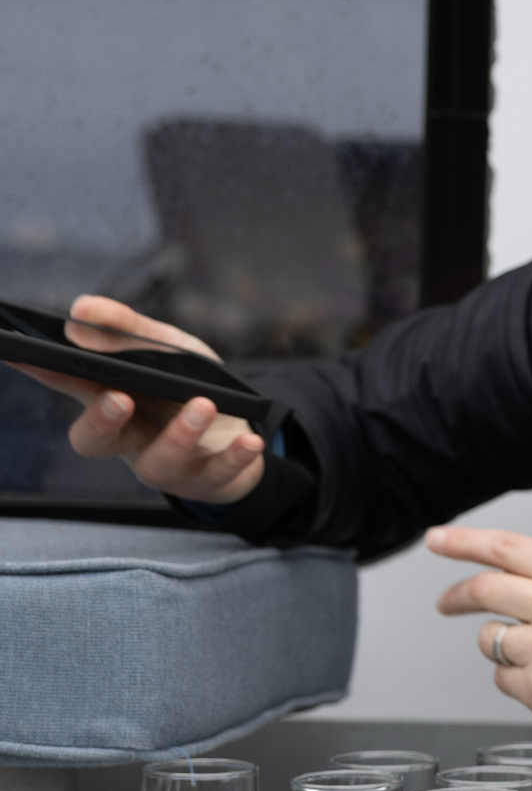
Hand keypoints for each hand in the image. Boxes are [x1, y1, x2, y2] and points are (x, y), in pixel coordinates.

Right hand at [3, 295, 265, 503]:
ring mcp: (165, 462)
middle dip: (102, 421)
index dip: (40, 372)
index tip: (18, 353)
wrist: (241, 429)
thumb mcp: (168, 348)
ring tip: (203, 404)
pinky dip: (234, 458)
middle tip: (118, 397)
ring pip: (157, 463)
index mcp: (110, 398)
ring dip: (179, 435)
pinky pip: (217, 475)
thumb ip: (127, 329)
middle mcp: (129, 437)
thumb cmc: (190, 386)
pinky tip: (250, 441)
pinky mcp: (206, 479)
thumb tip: (82, 310)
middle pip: (94, 440)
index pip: (66, 384)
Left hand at [428, 525, 531, 748]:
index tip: (439, 540)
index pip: (506, 548)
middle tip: (448, 602)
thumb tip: (515, 574)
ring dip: (501, 645)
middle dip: (456, 596)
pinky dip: (518, 679)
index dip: (463, 542)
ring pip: (489, 638)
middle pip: (483, 589)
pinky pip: (501, 678)